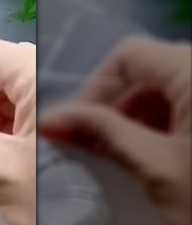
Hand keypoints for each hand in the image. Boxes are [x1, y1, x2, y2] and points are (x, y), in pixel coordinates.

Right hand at [39, 36, 190, 224]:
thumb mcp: (156, 168)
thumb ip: (103, 134)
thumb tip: (52, 119)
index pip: (130, 56)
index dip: (96, 88)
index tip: (79, 128)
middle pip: (152, 70)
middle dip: (119, 106)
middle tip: (100, 148)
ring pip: (172, 87)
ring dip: (142, 117)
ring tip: (131, 158)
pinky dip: (169, 124)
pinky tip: (163, 157)